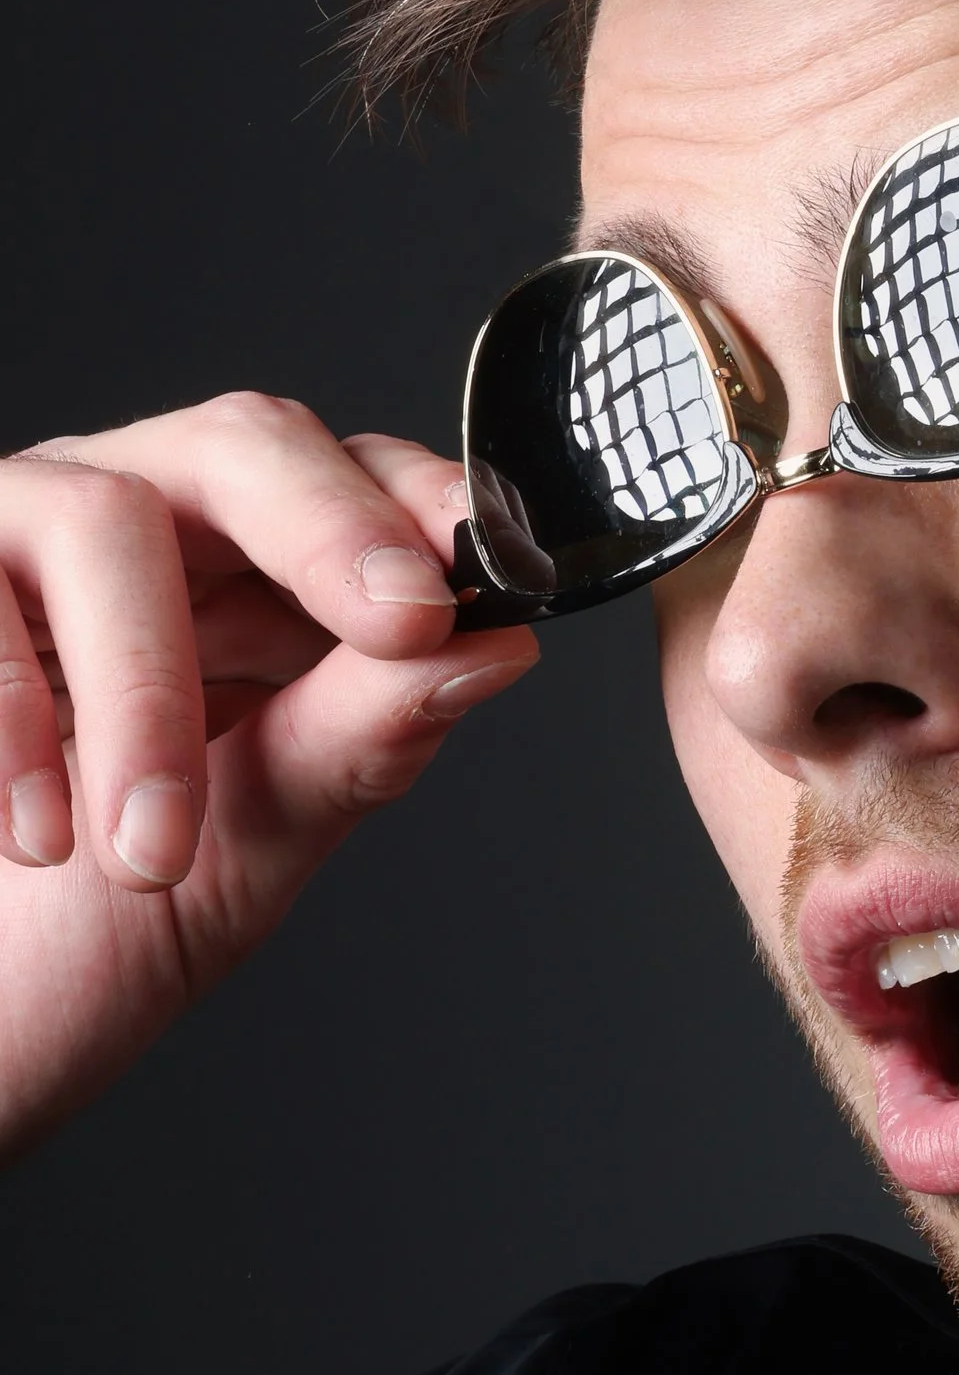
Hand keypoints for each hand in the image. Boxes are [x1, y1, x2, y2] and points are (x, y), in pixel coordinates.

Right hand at [0, 391, 536, 1163]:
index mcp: (235, 579)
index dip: (417, 507)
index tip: (476, 579)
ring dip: (147, 695)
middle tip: (399, 621)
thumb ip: (356, 740)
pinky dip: (15, 721)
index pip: (350, 480)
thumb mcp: (249, 844)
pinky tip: (34, 837)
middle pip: (240, 444)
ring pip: (102, 519)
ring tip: (149, 854)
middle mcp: (127, 524)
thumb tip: (495, 648)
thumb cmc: (82, 930)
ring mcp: (7, 540)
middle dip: (332, 530)